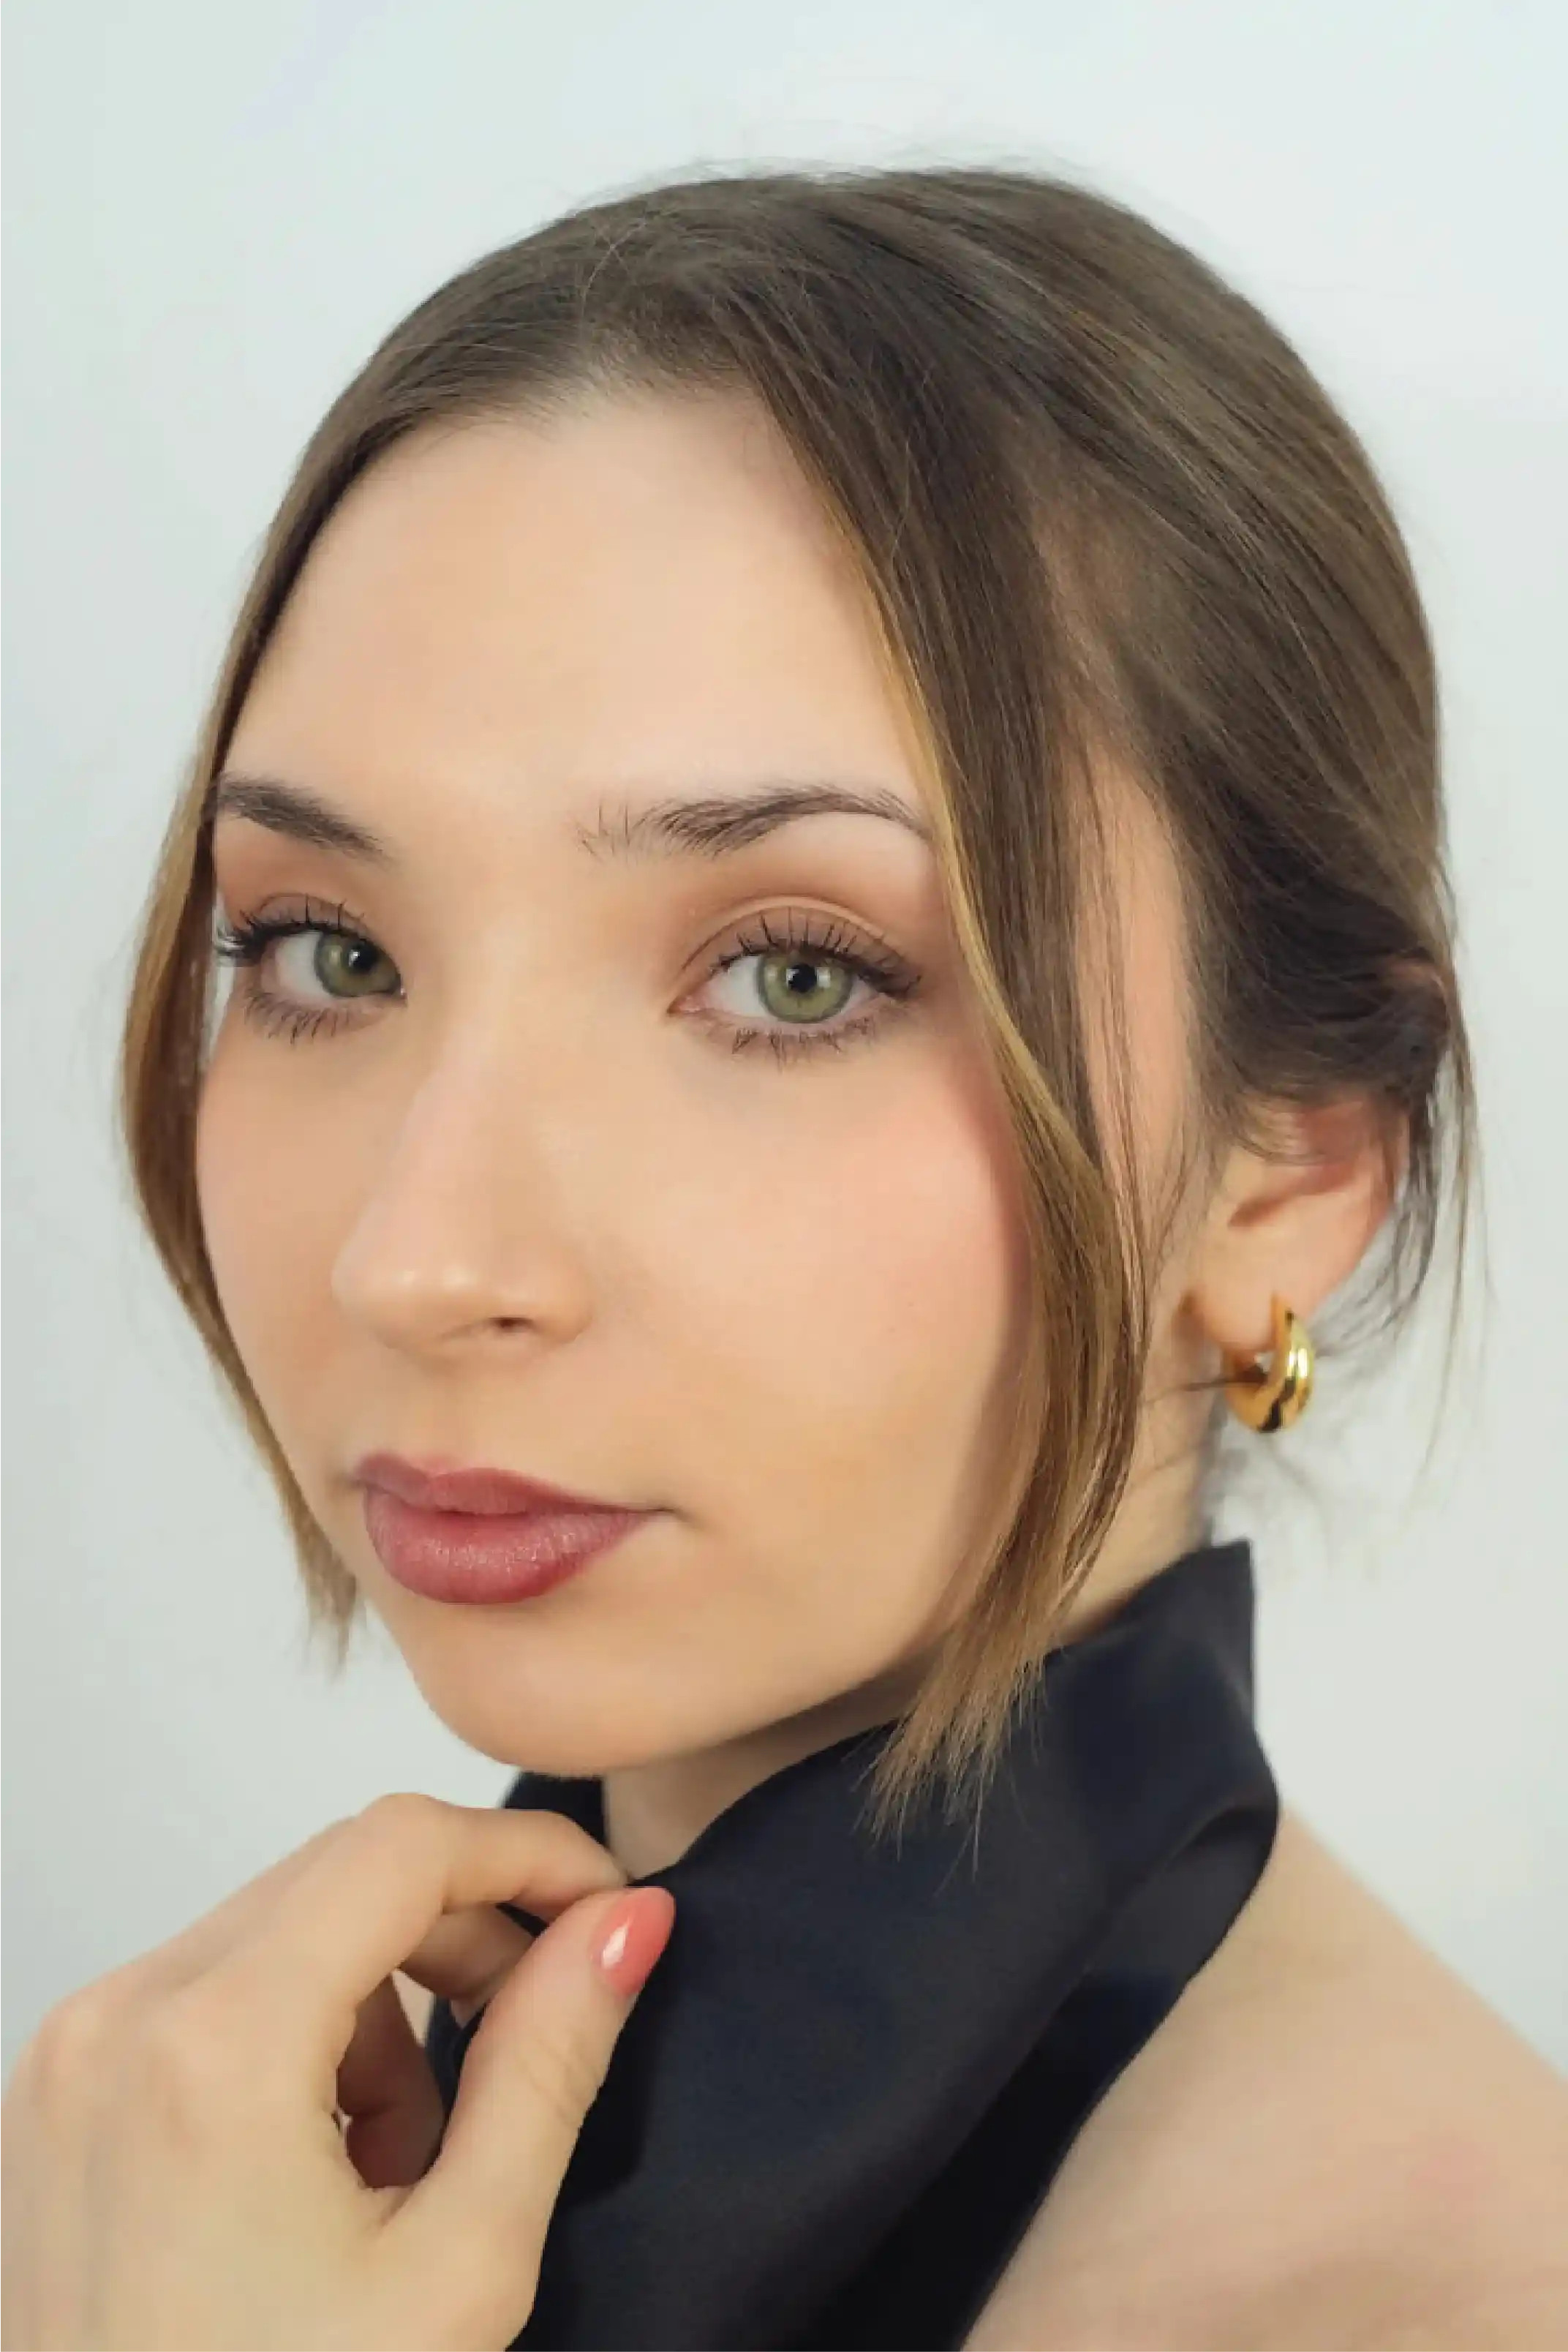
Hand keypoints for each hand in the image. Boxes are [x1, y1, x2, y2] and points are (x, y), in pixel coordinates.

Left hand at [0, 1792, 675, 2349]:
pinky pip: (206, 1989)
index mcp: (215, 2045)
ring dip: (375, 2002)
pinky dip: (292, 2038)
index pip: (403, 1844)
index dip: (530, 1853)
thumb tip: (624, 1924)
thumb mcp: (460, 2261)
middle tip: (530, 2035)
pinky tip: (319, 2172)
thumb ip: (549, 2064)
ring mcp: (69, 2053)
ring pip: (277, 1926)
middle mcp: (120, 2017)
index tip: (607, 1906)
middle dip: (460, 1933)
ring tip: (400, 2162)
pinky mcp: (53, 2091)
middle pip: (340, 1870)